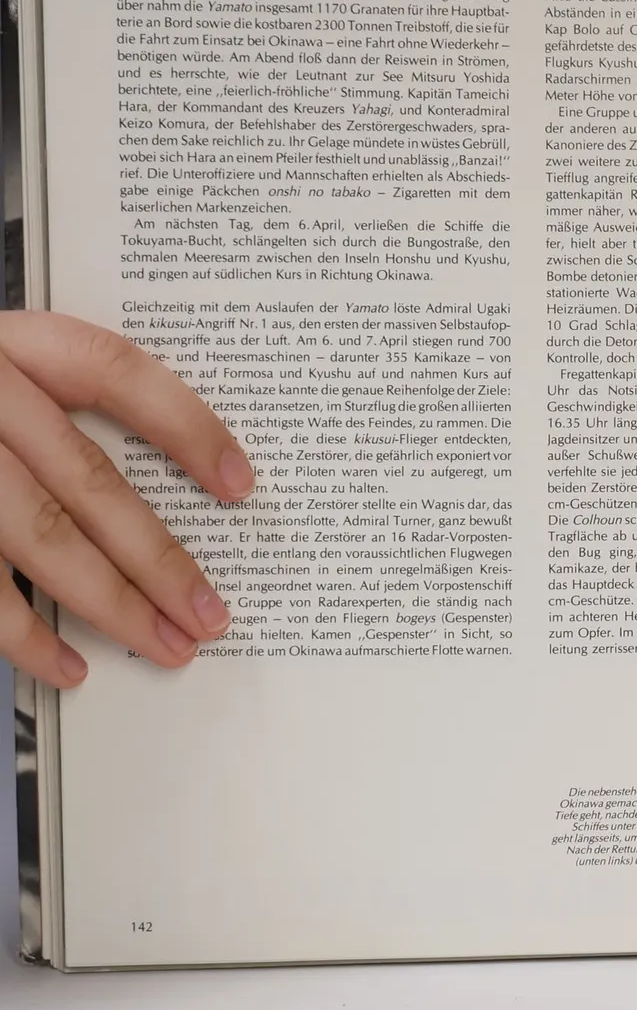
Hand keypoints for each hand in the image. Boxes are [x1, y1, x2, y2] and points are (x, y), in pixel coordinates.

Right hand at [0, 313, 250, 686]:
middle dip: (158, 558)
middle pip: (87, 478)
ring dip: (111, 603)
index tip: (240, 484)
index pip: (115, 372)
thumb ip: (61, 408)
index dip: (187, 426)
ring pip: (39, 536)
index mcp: (10, 345)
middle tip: (210, 613)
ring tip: (166, 645)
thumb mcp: (5, 370)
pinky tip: (67, 664)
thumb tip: (186, 475)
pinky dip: (23, 634)